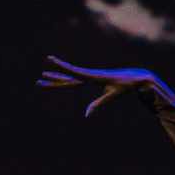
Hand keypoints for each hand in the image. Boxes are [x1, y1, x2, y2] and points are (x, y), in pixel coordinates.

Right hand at [36, 58, 167, 117]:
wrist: (134, 77)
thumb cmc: (124, 86)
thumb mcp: (112, 96)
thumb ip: (98, 105)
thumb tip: (86, 115)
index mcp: (91, 76)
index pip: (72, 71)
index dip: (60, 66)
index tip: (49, 59)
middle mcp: (89, 75)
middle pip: (67, 77)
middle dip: (53, 78)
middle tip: (39, 77)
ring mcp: (90, 77)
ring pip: (70, 77)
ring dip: (57, 77)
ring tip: (44, 75)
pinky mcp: (93, 79)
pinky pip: (76, 79)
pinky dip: (67, 78)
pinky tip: (63, 78)